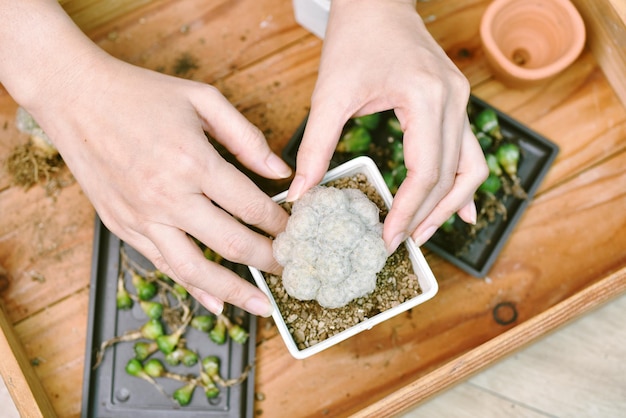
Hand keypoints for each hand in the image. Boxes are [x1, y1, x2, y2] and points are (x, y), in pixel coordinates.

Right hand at [0, 1, 291, 316]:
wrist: (74, 97)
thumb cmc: (139, 94)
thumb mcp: (201, 99)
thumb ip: (245, 137)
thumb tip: (280, 170)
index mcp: (192, 162)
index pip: (251, 206)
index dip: (280, 223)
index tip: (295, 231)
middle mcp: (168, 197)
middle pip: (232, 244)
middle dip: (269, 260)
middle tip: (291, 268)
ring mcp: (143, 218)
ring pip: (196, 270)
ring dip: (235, 292)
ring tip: (262, 305)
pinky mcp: (124, 228)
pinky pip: (163, 267)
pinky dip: (193, 288)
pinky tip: (216, 302)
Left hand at [287, 0, 487, 251]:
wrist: (375, 0)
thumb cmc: (353, 39)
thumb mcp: (329, 95)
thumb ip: (314, 147)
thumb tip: (298, 194)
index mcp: (425, 97)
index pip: (425, 171)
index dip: (407, 211)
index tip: (388, 240)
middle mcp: (453, 100)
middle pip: (452, 174)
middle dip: (428, 215)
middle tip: (403, 243)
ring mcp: (460, 99)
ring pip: (470, 166)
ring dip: (450, 203)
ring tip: (425, 231)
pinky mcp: (455, 100)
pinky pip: (468, 149)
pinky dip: (461, 181)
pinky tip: (458, 208)